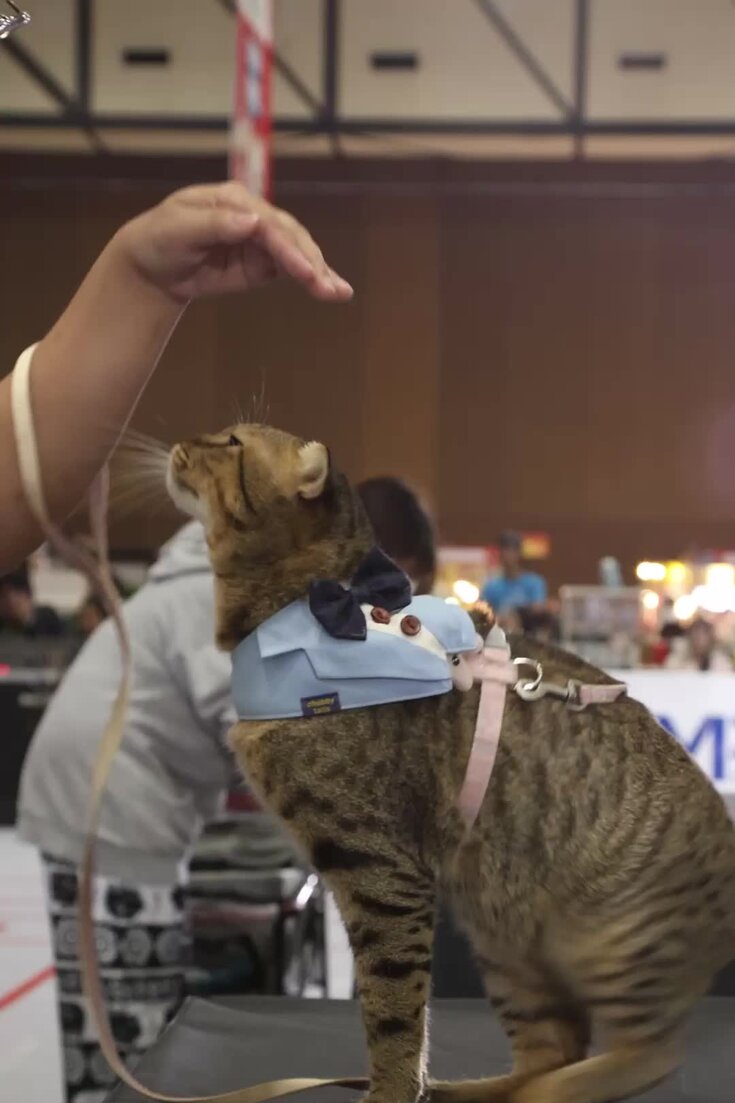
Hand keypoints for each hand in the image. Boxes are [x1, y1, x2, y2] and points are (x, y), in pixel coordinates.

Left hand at [115, 181, 353, 304]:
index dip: (287, 247)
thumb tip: (253, 221)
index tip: (304, 271)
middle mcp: (255, 215)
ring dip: (320, 272)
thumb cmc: (159, 239)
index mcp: (235, 199)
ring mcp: (261, 240)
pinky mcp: (262, 263)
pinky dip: (313, 279)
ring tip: (340, 294)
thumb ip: (215, 224)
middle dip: (310, 262)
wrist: (152, 267)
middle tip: (326, 288)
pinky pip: (292, 269)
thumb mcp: (178, 228)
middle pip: (290, 236)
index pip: (268, 223)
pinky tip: (334, 291)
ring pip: (297, 252)